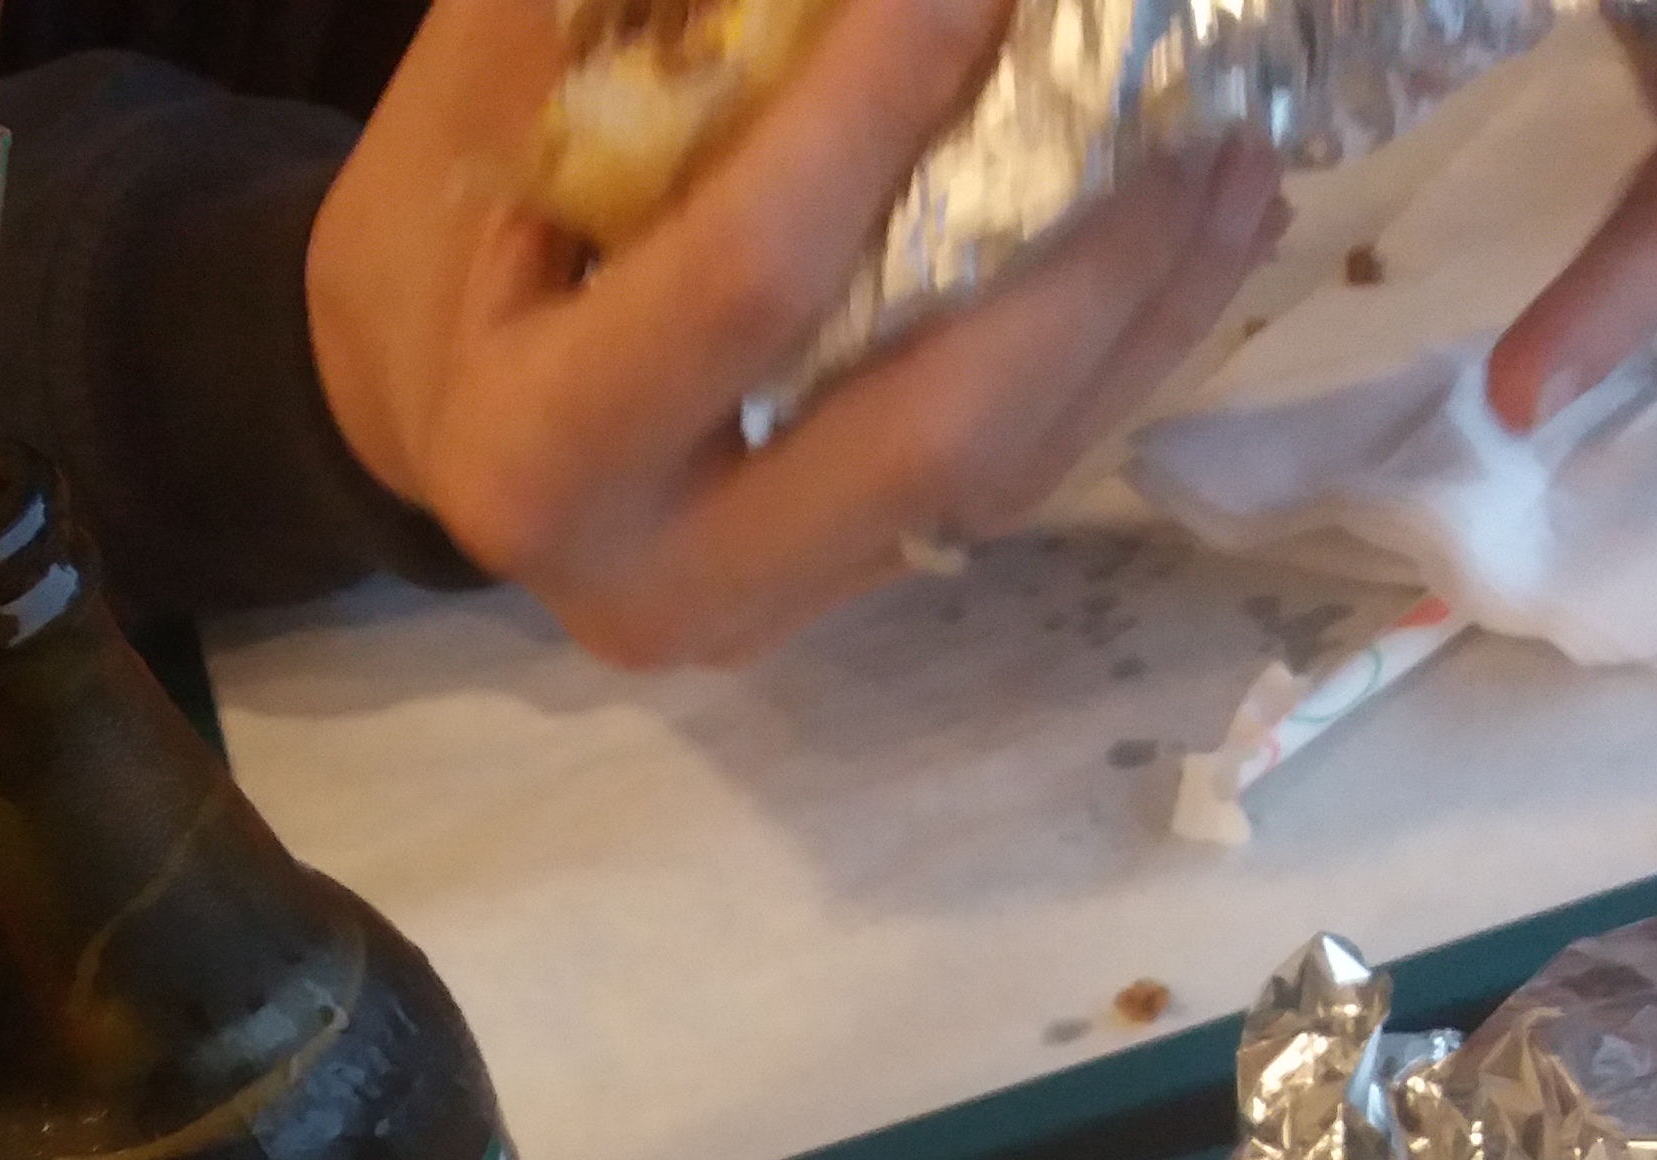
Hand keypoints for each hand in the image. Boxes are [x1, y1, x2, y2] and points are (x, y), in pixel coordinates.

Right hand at [308, 0, 1284, 667]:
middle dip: (1079, 262)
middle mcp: (660, 574)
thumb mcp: (488, 93)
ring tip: (1238, 153)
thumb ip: (635, 8)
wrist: (418, 401)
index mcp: (536, 452)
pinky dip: (1118, 353)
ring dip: (1141, 312)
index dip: (868, 117)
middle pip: (926, 431)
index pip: (745, 284)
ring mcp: (773, 603)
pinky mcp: (851, 588)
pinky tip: (1197, 237)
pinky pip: (1014, 483)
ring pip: (1002, 477)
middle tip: (1184, 101)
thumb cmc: (441, 225)